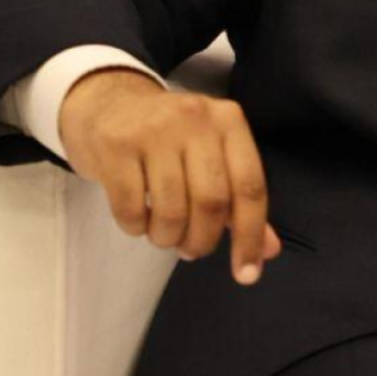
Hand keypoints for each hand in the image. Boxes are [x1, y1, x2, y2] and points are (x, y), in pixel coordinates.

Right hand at [58, 68, 281, 283]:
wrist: (108, 102)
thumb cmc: (169, 136)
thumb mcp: (211, 154)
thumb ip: (239, 199)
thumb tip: (267, 250)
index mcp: (229, 120)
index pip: (250, 184)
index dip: (251, 234)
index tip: (247, 273)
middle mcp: (196, 120)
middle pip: (212, 200)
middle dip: (203, 240)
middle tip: (192, 249)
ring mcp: (154, 131)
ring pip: (171, 208)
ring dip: (168, 237)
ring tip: (164, 234)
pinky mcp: (116, 146)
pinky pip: (131, 208)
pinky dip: (136, 228)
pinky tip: (138, 219)